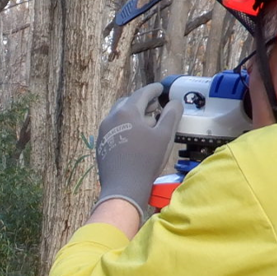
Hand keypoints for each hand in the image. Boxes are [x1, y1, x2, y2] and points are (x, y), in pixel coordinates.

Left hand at [94, 83, 181, 219]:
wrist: (123, 187)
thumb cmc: (146, 161)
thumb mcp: (164, 137)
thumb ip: (171, 115)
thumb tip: (175, 102)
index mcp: (127, 112)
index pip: (142, 94)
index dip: (153, 90)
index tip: (160, 88)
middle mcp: (111, 118)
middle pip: (128, 102)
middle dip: (142, 102)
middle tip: (155, 105)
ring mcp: (103, 131)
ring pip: (119, 115)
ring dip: (133, 114)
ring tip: (147, 121)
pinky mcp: (101, 144)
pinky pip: (114, 127)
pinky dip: (126, 125)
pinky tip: (135, 136)